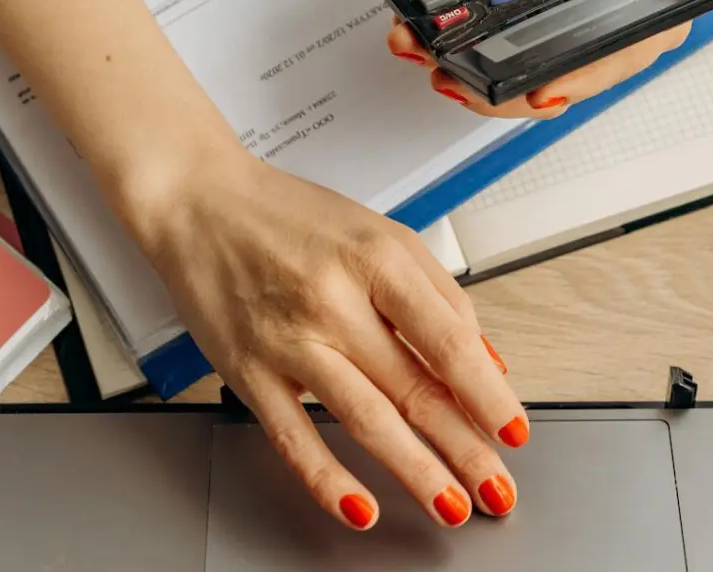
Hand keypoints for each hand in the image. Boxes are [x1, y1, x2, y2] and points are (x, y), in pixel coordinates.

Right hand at [138, 146, 525, 530]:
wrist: (199, 204)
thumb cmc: (291, 217)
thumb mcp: (380, 233)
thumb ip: (437, 294)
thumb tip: (483, 360)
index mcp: (375, 259)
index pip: (447, 339)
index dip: (486, 393)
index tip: (513, 430)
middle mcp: (333, 300)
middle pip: (413, 387)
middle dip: (465, 448)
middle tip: (497, 488)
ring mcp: (288, 340)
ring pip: (364, 419)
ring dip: (416, 472)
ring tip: (452, 505)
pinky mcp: (248, 371)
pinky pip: (292, 437)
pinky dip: (327, 479)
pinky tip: (361, 508)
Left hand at [386, 0, 712, 118]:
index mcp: (651, 14)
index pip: (605, 65)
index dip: (568, 85)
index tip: (531, 95)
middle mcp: (606, 17)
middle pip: (548, 70)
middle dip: (495, 84)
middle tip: (452, 80)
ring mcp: (566, 3)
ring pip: (515, 48)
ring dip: (466, 58)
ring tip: (422, 54)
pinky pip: (496, 11)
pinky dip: (460, 21)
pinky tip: (425, 22)